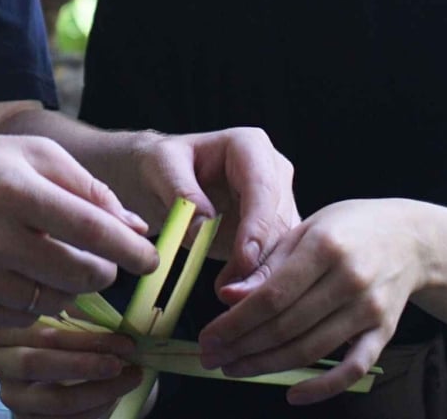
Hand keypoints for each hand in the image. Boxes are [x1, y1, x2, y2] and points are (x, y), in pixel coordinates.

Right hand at [0, 134, 157, 326]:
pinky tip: (28, 275)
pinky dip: (37, 302)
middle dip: (104, 272)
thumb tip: (136, 228)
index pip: (89, 229)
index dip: (128, 248)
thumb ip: (89, 189)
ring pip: (54, 302)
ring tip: (62, 262)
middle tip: (107, 262)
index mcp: (14, 190)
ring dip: (72, 289)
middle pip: (77, 273)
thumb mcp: (36, 154)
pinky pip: (22, 318)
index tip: (152, 260)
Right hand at [0, 323, 144, 418]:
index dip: (86, 338)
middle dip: (86, 365)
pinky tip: (114, 397)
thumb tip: (106, 307)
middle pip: (38, 365)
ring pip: (54, 399)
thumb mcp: (69, 318)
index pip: (42, 333)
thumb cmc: (68, 336)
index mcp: (5, 328)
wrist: (63, 371)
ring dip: (98, 391)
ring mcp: (10, 396)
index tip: (125, 340)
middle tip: (121, 363)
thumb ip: (80, 314)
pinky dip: (94, 410)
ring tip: (130, 379)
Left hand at [123, 127, 298, 284]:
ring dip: (260, 276)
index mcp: (251, 146)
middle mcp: (274, 172)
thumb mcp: (162, 168)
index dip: (257, 225)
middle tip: (234, 292)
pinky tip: (238, 300)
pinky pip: (275, 260)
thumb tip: (202, 229)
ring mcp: (278, 203)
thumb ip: (182, 194)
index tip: (245, 258)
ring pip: (284, 246)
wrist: (164, 178)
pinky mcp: (273, 232)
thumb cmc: (163, 165)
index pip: (262, 188)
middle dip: (260, 259)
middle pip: (279, 221)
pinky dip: (258, 281)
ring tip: (230, 299)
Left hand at [197, 199, 426, 404]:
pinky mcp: (384, 331)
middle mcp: (349, 279)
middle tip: (212, 357)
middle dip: (242, 347)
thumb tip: (226, 296)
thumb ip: (267, 264)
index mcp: (324, 247)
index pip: (271, 296)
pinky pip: (352, 368)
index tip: (209, 336)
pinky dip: (323, 386)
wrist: (411, 237)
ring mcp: (369, 309)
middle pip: (286, 326)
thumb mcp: (305, 230)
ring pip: (311, 349)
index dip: (235, 322)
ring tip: (235, 368)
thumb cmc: (349, 228)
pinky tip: (293, 393)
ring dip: (267, 365)